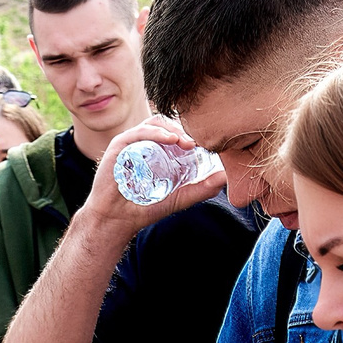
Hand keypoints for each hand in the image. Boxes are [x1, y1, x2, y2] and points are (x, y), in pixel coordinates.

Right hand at [84, 118, 228, 237]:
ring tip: (187, 142)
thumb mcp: (180, 197)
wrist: (117, 220)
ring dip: (174, 129)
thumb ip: (202, 188)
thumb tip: (226, 178)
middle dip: (186, 129)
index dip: (193, 131)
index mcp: (158, 149)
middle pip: (169, 122)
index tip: (208, 142)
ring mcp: (132, 142)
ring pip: (155, 122)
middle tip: (201, 141)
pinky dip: (156, 132)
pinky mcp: (119, 145)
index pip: (178, 130)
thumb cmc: (144, 208)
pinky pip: (139, 131)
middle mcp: (145, 142)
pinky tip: (170, 139)